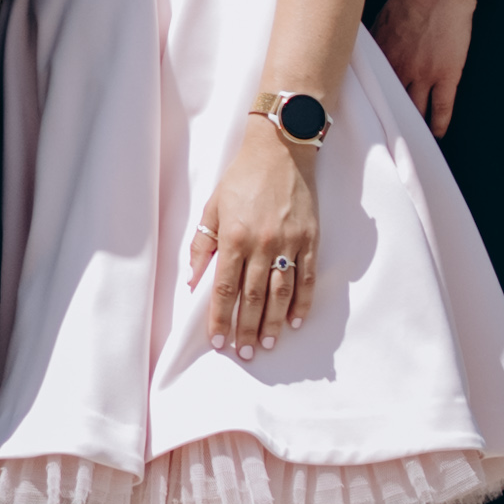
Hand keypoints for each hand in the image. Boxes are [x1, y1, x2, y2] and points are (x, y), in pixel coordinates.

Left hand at [186, 126, 320, 354]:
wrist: (281, 150)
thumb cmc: (242, 178)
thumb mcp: (213, 206)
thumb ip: (202, 245)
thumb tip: (192, 280)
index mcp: (234, 237)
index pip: (224, 289)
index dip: (220, 317)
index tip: (218, 340)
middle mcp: (261, 244)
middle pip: (253, 297)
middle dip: (248, 329)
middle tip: (246, 353)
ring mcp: (289, 243)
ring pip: (281, 293)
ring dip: (275, 323)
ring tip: (269, 344)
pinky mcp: (310, 239)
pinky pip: (307, 278)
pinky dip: (303, 302)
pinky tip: (297, 321)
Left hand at [370, 0, 475, 136]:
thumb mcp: (381, 17)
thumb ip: (374, 41)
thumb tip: (363, 54)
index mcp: (381, 55)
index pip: (370, 88)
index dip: (367, 103)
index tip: (362, 115)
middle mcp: (400, 69)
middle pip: (390, 104)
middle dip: (386, 120)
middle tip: (382, 136)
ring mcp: (425, 74)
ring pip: (416, 110)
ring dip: (413, 126)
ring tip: (410, 139)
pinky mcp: (447, 75)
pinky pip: (443, 107)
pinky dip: (439, 123)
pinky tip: (437, 133)